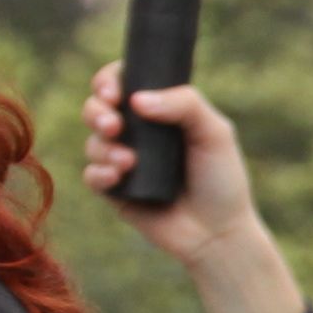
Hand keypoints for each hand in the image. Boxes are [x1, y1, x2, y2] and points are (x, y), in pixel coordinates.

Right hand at [83, 61, 307, 312]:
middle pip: (97, 107)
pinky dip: (99, 172)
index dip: (109, 80)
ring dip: (103, 147)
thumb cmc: (221, 180)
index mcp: (161, 111)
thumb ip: (185, 105)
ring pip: (92, 141)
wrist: (218, 233)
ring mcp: (122, 160)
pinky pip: (90, 174)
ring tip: (128, 162)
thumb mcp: (214, 133)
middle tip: (113, 125)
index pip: (125, 82)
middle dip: (96, 111)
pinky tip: (116, 176)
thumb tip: (137, 100)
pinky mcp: (113, 190)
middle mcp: (138, 133)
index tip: (113, 91)